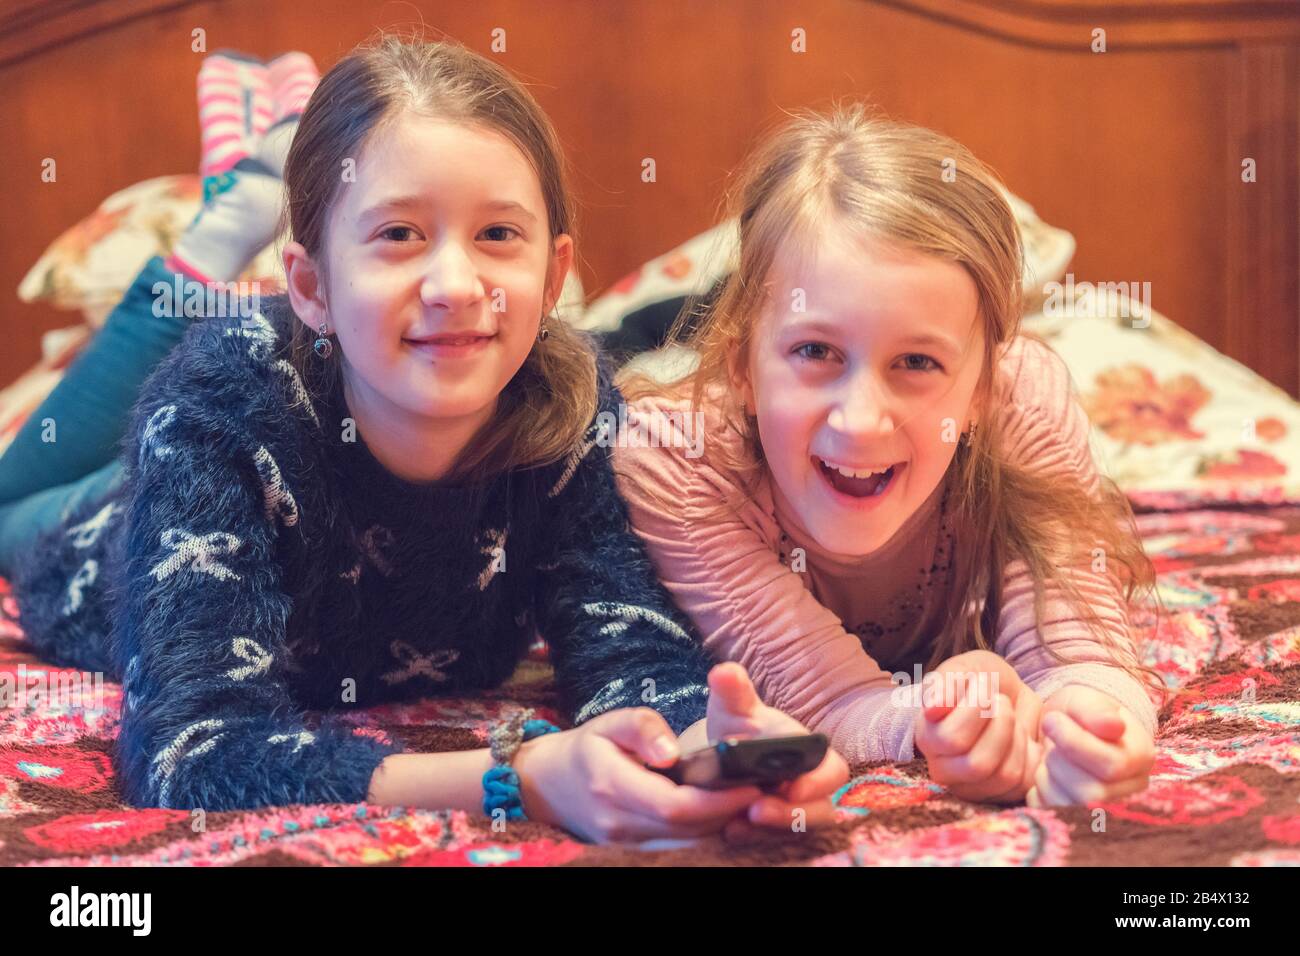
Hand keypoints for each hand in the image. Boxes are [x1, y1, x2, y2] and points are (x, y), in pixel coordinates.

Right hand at [511, 707, 761, 843]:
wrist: (548, 785)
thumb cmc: (587, 747)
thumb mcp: (609, 723)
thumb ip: (642, 728)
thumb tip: (673, 751)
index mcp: (613, 786)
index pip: (676, 806)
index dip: (719, 799)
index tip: (751, 782)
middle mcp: (621, 824)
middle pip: (690, 831)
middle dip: (730, 812)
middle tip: (764, 789)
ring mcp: (627, 844)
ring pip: (688, 845)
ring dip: (721, 826)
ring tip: (749, 799)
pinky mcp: (635, 851)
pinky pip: (679, 848)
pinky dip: (705, 833)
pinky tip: (723, 813)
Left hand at [697, 662, 849, 840]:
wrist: (727, 755)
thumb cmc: (741, 728)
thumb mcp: (735, 709)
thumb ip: (733, 692)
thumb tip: (724, 672)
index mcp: (811, 755)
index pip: (832, 772)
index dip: (818, 782)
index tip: (792, 788)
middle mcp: (810, 788)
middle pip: (820, 811)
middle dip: (791, 815)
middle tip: (755, 811)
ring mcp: (795, 813)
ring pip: (799, 832)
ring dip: (770, 830)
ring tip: (736, 825)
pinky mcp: (776, 833)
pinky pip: (776, 843)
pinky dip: (754, 839)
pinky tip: (729, 832)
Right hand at [913, 650, 1044, 803]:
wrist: (1011, 693)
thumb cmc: (981, 681)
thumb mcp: (963, 669)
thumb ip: (944, 684)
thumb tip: (932, 709)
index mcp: (928, 738)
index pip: (952, 740)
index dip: (975, 708)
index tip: (981, 684)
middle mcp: (944, 770)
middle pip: (978, 765)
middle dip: (1001, 725)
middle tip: (1001, 702)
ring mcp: (973, 787)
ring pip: (1003, 775)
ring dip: (1015, 738)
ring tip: (1009, 719)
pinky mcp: (1003, 794)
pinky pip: (1023, 783)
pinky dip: (1029, 755)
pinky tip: (1019, 739)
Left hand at [1026, 685, 1154, 806]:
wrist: (1065, 730)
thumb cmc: (1079, 714)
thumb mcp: (1084, 700)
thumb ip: (1096, 710)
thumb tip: (1114, 726)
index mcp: (1140, 757)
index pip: (1112, 766)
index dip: (1073, 742)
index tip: (1053, 720)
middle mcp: (1131, 790)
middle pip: (1091, 792)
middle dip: (1059, 762)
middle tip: (1051, 743)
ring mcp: (1107, 810)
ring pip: (1070, 806)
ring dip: (1048, 777)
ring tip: (1049, 759)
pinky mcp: (1078, 819)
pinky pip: (1052, 813)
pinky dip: (1040, 792)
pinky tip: (1047, 775)